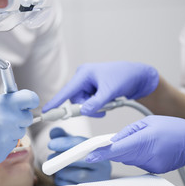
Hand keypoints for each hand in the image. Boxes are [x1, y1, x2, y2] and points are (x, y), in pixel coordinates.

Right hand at [0, 89, 38, 173]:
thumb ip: (0, 104)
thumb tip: (15, 105)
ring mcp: (5, 139)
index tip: (29, 103)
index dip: (31, 100)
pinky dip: (0, 144)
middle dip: (18, 118)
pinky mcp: (1, 154)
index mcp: (0, 105)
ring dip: (8, 132)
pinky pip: (8, 146)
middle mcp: (6, 121)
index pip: (29, 98)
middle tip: (3, 119)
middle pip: (26, 118)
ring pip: (18, 133)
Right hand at [43, 62, 158, 116]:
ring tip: (109, 104)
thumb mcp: (110, 91)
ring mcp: (87, 83)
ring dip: (94, 107)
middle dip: (87, 108)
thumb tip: (84, 111)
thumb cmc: (124, 77)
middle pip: (76, 100)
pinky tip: (108, 101)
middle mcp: (83, 78)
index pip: (67, 91)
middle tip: (102, 111)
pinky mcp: (92, 88)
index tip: (45, 111)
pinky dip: (97, 105)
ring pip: (83, 102)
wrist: (138, 76)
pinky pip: (89, 101)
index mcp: (84, 74)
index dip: (56, 102)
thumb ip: (96, 103)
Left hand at [48, 128, 110, 185]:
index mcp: (100, 150)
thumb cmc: (80, 157)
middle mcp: (103, 165)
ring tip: (56, 167)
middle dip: (62, 158)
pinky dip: (63, 181)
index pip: (83, 144)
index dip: (65, 143)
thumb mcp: (72, 144)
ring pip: (78, 175)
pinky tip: (60, 176)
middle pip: (82, 160)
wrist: (91, 176)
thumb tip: (54, 132)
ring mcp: (98, 180)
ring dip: (62, 171)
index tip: (51, 144)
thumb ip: (62, 136)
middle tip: (50, 156)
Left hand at [86, 115, 184, 172]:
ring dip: (126, 151)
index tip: (90, 156)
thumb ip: (127, 132)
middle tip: (116, 141)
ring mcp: (151, 165)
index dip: (101, 154)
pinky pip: (137, 163)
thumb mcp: (147, 122)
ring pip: (127, 159)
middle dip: (114, 149)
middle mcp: (147, 156)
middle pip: (119, 156)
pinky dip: (136, 155)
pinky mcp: (155, 169)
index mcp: (143, 141)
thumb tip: (113, 140)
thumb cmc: (173, 128)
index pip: (116, 150)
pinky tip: (147, 147)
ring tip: (140, 140)